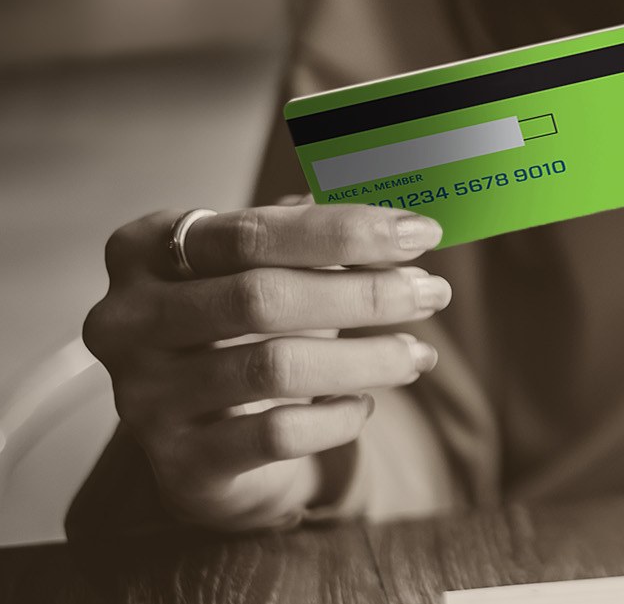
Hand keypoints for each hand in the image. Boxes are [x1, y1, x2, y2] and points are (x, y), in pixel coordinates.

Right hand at [82, 201, 449, 530]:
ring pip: (275, 368)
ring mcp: (145, 396)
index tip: (421, 233)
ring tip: (418, 353)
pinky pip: (278, 435)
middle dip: (364, 293)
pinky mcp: (181, 462)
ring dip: (366, 357)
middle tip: (432, 293)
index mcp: (144, 251)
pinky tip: (364, 406)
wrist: (205, 434)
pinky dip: (337, 418)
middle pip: (260, 297)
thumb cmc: (244, 329)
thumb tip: (402, 223)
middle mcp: (127, 321)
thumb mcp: (266, 270)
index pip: (250, 232)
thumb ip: (318, 240)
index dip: (344, 230)